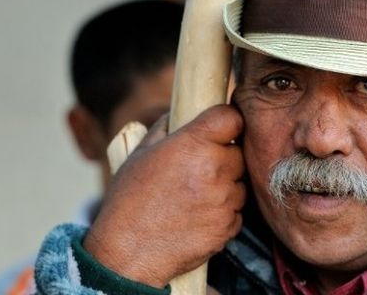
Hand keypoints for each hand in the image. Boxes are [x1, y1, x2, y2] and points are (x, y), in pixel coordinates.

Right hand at [84, 105, 245, 287]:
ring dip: (225, 186)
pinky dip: (223, 212)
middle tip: (198, 170)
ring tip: (194, 197)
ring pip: (239, 184)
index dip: (228, 121)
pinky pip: (236, 211)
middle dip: (224, 158)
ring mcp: (224, 199)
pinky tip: (197, 216)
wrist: (127, 252)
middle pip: (238, 153)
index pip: (232, 118)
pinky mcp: (228, 226)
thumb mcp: (141, 153)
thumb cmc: (129, 201)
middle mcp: (214, 168)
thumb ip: (166, 127)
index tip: (221, 128)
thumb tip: (181, 114)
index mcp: (193, 144)